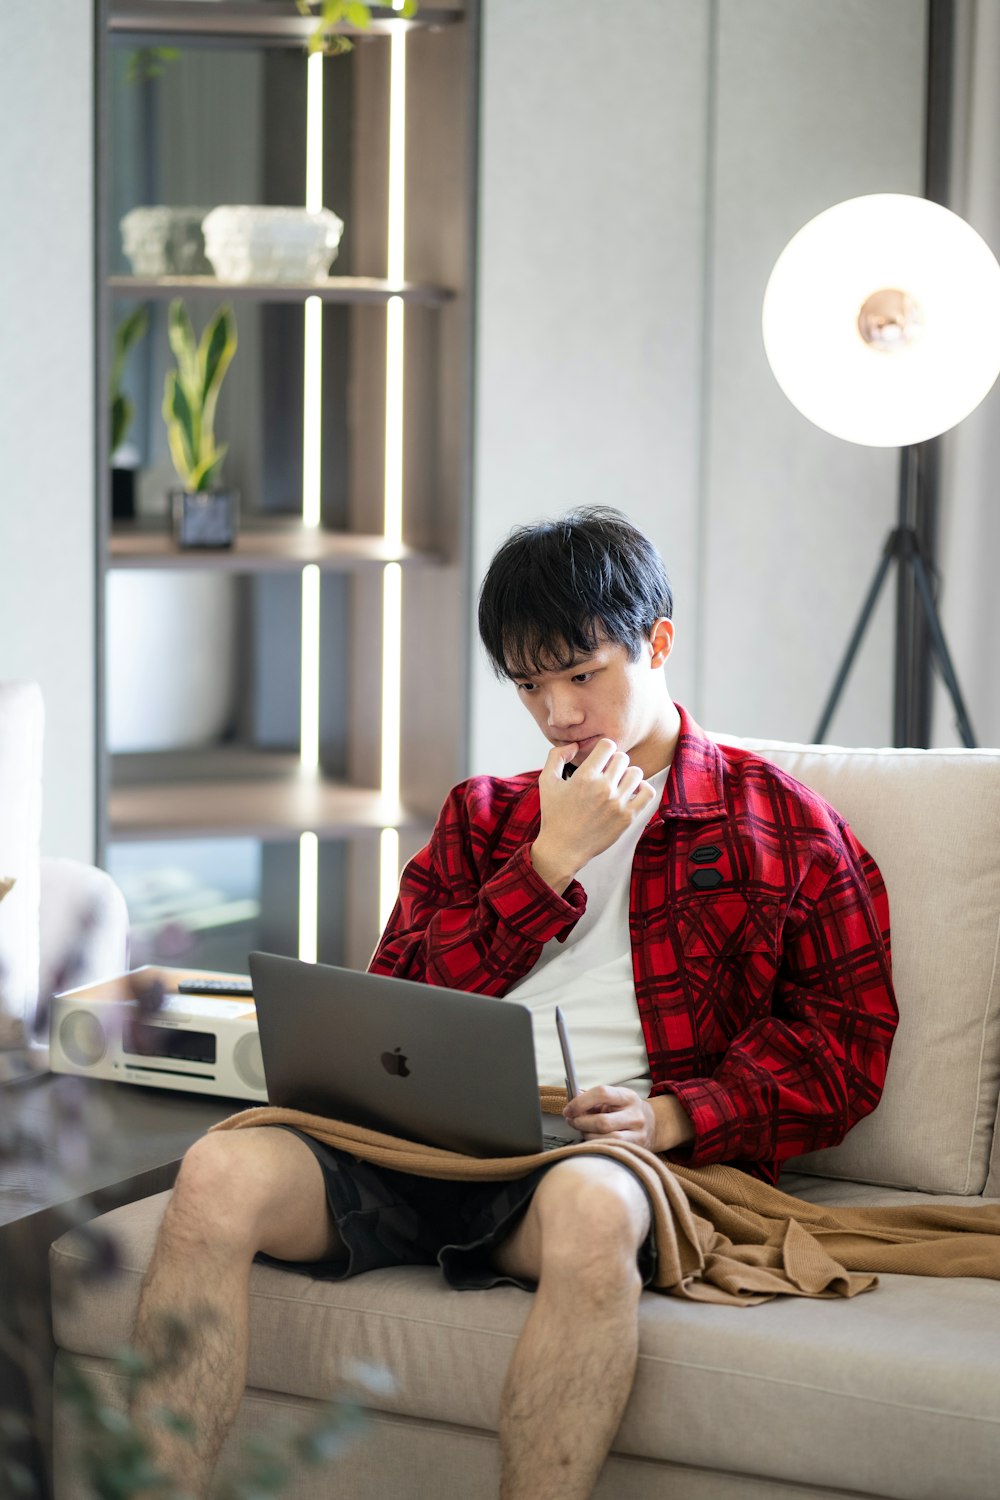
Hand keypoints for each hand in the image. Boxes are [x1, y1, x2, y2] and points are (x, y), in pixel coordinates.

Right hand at [530, 739, 657, 893]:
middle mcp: (602, 787)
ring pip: (636, 773)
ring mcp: (617, 803)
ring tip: (619, 783)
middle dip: (615, 762)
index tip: (600, 759)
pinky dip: (643, 788)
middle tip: (608, 773)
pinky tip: (632, 792)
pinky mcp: (627, 817)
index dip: (604, 749)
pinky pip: (647, 793)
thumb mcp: (547, 781)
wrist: (563, 848)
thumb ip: (557, 756)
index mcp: (584, 776)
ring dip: (628, 774)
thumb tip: (575, 745)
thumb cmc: (554, 815)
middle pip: (622, 758)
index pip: (607, 745)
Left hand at [563, 1087, 694, 1152]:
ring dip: (587, 1135)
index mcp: (628, 1097)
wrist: (652, 1124)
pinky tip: (592, 1140)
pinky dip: (596, 1145)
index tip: (568, 1109)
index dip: (581, 1102)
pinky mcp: (636, 1148)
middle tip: (571, 1121)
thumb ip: (592, 1099)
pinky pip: (610, 1149)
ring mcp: (637, 1134)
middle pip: (602, 1121)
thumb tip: (571, 1101)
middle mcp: (635, 1115)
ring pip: (605, 1138)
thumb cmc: (625, 1110)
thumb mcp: (614, 1099)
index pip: (602, 1093)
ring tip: (583, 1130)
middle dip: (581, 1122)